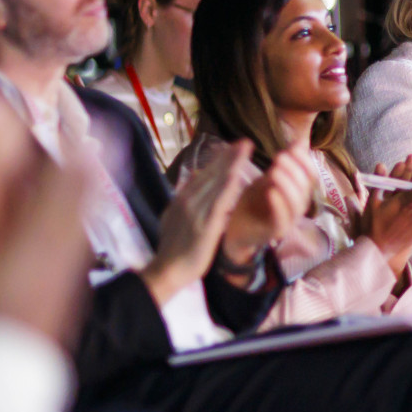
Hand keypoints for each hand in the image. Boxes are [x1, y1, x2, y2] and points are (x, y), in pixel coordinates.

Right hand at [142, 140, 253, 303]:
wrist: (167, 270)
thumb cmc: (172, 248)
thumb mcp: (172, 218)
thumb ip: (184, 201)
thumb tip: (192, 183)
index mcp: (181, 199)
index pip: (203, 174)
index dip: (219, 159)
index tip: (233, 147)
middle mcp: (187, 201)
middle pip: (211, 173)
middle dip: (228, 155)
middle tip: (244, 141)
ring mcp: (196, 212)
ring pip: (216, 182)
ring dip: (232, 164)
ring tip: (245, 149)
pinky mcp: (205, 225)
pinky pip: (219, 202)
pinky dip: (228, 186)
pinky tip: (238, 174)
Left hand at [221, 138, 315, 264]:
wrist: (235, 229)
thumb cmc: (254, 203)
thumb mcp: (268, 179)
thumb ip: (284, 164)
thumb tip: (300, 142)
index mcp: (298, 193)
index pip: (311, 176)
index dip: (305, 161)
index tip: (292, 148)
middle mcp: (297, 207)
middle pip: (305, 188)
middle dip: (294, 170)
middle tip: (278, 157)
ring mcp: (288, 220)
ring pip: (296, 203)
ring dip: (287, 185)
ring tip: (274, 171)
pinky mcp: (275, 232)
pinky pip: (282, 219)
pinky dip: (278, 205)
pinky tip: (270, 192)